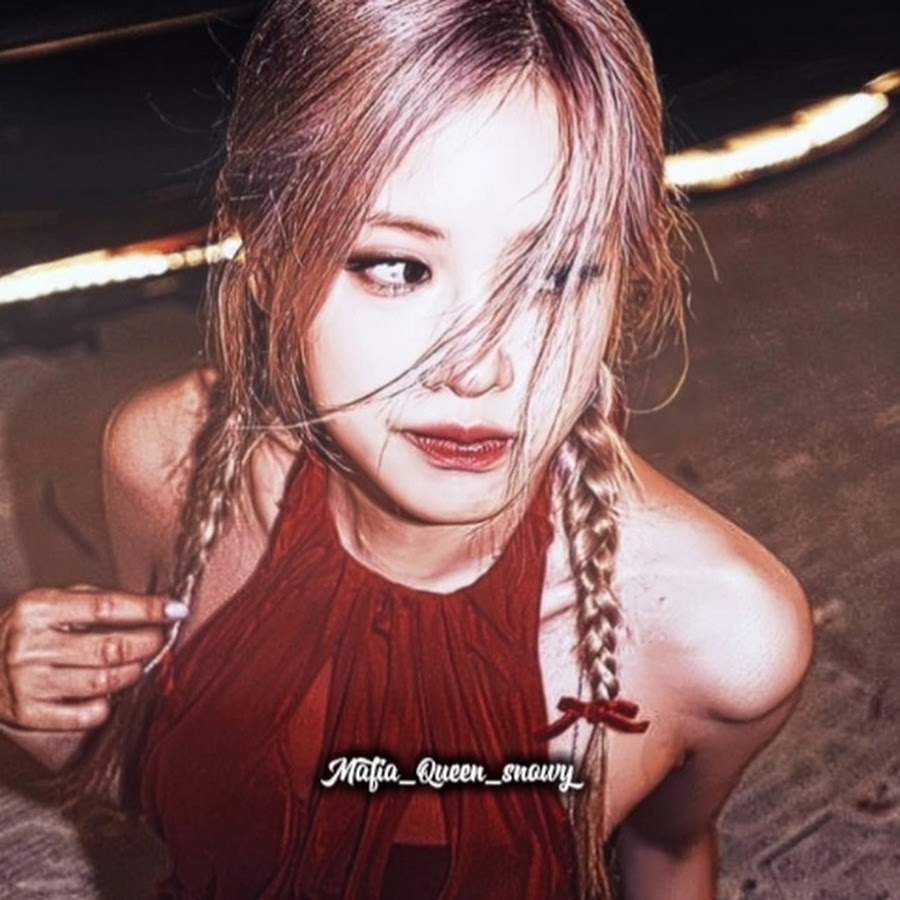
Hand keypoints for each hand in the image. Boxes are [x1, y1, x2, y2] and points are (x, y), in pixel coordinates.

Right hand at [0, 585, 187, 731]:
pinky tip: (112, 693)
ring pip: (103, 681)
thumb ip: (95, 600)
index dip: (147, 609)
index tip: (176, 610)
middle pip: (109, 647)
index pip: (105, 607)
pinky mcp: (29, 714)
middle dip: (148, 643)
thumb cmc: (25, 630)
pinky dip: (109, 705)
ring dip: (133, 672)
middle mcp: (30, 645)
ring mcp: (27, 682)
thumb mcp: (50, 602)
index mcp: (37, 608)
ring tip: (141, 663)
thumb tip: (151, 606)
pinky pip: (85, 715)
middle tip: (163, 639)